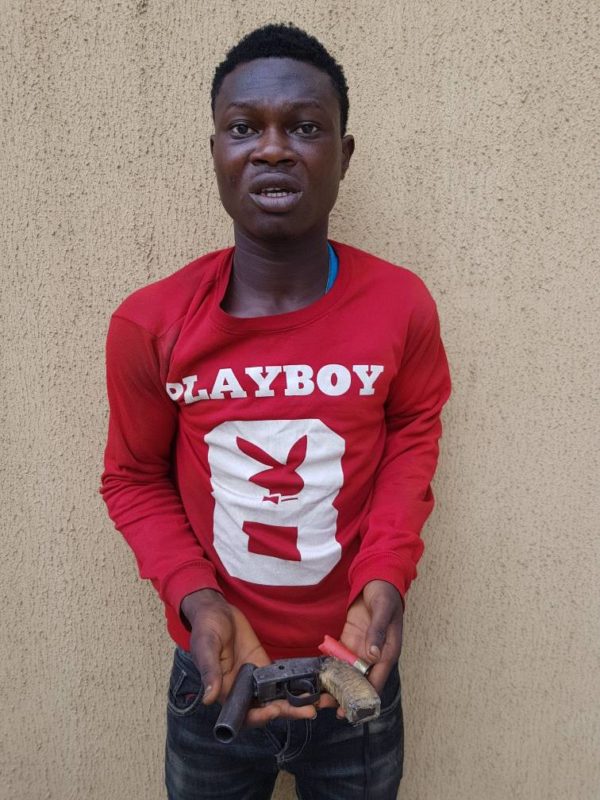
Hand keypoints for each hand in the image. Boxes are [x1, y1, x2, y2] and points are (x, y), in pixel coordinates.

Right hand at [181, 589, 316, 726]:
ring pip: (277, 697)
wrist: (216, 610)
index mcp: (225, 691)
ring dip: (296, 702)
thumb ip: (209, 671)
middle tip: (309, 712)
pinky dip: (296, 684)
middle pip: (266, 709)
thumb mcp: (206, 647)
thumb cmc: (205, 628)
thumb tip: (208, 698)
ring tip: (317, 703)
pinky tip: (312, 685)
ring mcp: (255, 678)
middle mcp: (242, 690)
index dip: (258, 718)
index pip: (243, 714)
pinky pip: (281, 679)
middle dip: (287, 712)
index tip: (273, 712)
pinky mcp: (265, 665)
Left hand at [318, 580, 402, 715]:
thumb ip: (377, 631)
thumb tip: (373, 654)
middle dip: (347, 695)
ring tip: (321, 697)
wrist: (376, 580)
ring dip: (337, 685)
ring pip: (349, 673)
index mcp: (388, 652)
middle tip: (330, 708)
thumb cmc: (385, 595)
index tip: (352, 710)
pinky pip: (340, 657)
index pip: (377, 680)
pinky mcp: (350, 640)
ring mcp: (361, 648)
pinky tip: (319, 676)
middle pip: (361, 681)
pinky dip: (331, 667)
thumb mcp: (382, 610)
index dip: (365, 697)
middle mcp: (374, 655)